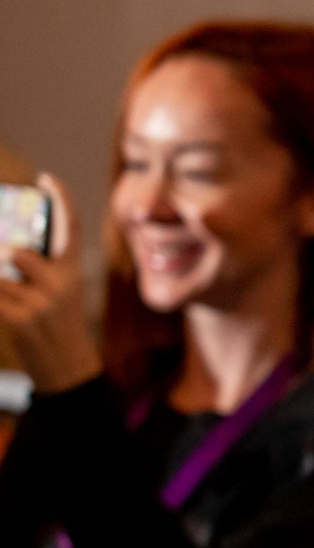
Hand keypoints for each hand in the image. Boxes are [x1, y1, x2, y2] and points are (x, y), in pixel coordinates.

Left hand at [0, 175, 105, 395]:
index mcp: (72, 273)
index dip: (62, 202)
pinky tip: (0, 294)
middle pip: (19, 252)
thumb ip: (33, 271)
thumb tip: (5, 248)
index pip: (71, 230)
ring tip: (4, 281)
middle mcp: (62, 284)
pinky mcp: (22, 318)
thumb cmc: (56, 327)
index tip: (48, 178)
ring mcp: (42, 302)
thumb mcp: (57, 295)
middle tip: (1, 250)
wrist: (68, 369)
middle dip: (1, 251)